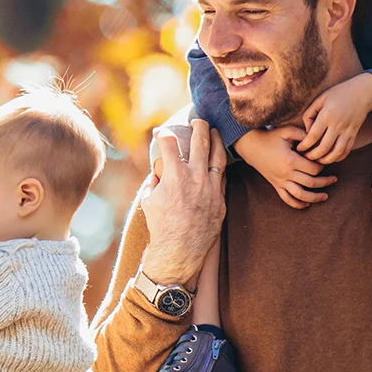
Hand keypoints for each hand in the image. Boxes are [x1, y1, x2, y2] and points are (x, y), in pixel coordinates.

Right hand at [138, 121, 225, 285]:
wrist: (178, 251)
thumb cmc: (159, 226)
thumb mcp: (149, 199)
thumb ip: (156, 180)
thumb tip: (159, 170)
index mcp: (174, 175)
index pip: (169, 144)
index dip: (163, 134)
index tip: (161, 133)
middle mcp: (195, 177)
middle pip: (200, 141)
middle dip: (198, 126)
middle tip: (197, 119)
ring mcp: (211, 188)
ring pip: (218, 156)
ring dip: (216, 140)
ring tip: (215, 131)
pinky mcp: (220, 200)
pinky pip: (222, 177)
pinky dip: (219, 165)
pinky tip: (218, 159)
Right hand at [233, 126, 337, 210]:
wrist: (252, 146)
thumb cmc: (270, 137)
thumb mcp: (286, 131)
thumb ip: (303, 134)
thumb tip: (317, 139)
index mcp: (290, 160)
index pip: (313, 168)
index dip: (322, 166)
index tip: (324, 161)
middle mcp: (286, 173)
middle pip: (311, 182)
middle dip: (325, 182)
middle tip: (334, 179)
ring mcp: (281, 181)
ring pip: (300, 195)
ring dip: (314, 198)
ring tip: (325, 196)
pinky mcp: (276, 185)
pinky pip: (287, 199)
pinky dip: (297, 204)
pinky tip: (307, 204)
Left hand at [297, 73, 371, 163]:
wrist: (363, 93)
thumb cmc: (338, 94)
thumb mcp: (320, 99)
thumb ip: (309, 114)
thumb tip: (306, 131)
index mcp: (327, 115)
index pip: (313, 136)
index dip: (304, 145)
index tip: (299, 148)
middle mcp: (338, 125)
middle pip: (324, 148)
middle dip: (313, 156)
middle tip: (306, 157)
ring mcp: (348, 131)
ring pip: (337, 153)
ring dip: (326, 160)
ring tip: (317, 160)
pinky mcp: (354, 134)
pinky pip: (347, 150)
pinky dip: (338, 157)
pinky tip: (330, 157)